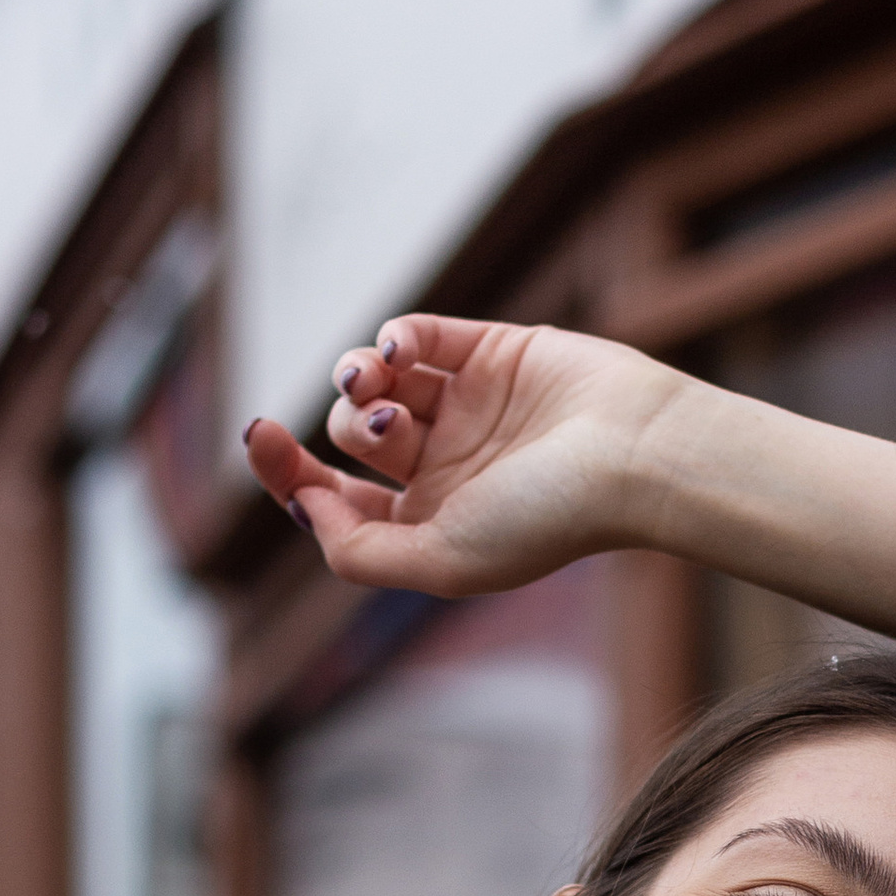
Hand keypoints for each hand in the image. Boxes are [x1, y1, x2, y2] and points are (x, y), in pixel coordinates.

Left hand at [244, 316, 674, 599]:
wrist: (634, 455)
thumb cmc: (548, 518)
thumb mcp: (442, 562)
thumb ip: (360, 552)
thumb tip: (302, 503)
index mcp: (432, 520)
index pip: (339, 497)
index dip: (290, 471)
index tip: (261, 438)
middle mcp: (445, 465)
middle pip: (352, 434)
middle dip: (351, 424)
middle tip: (392, 429)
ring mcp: (467, 405)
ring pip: (377, 382)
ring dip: (361, 377)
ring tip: (382, 380)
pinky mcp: (490, 350)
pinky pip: (418, 333)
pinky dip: (396, 336)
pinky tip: (404, 349)